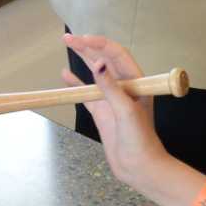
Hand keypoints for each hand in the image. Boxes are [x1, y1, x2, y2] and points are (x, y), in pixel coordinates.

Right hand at [62, 33, 170, 192]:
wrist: (139, 166)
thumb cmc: (140, 139)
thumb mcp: (125, 111)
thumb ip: (110, 87)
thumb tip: (98, 64)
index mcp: (136, 82)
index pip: (117, 55)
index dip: (100, 44)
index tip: (82, 39)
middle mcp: (124, 87)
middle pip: (104, 60)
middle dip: (87, 47)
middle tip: (67, 38)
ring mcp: (112, 99)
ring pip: (95, 73)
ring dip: (82, 59)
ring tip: (67, 45)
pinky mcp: (102, 112)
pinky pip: (87, 93)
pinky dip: (76, 83)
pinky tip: (65, 75)